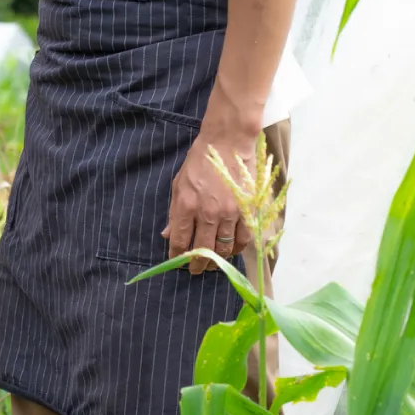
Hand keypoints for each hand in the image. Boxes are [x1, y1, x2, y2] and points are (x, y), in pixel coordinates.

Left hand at [163, 131, 253, 273]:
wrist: (227, 144)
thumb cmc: (199, 163)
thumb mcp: (178, 185)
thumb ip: (174, 213)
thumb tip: (167, 235)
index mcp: (186, 205)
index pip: (180, 240)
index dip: (177, 256)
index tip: (177, 262)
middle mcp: (208, 212)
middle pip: (202, 250)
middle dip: (197, 264)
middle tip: (195, 270)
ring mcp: (230, 213)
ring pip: (224, 248)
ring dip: (217, 260)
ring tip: (212, 264)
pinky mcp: (247, 211)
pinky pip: (243, 239)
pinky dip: (236, 249)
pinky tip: (230, 251)